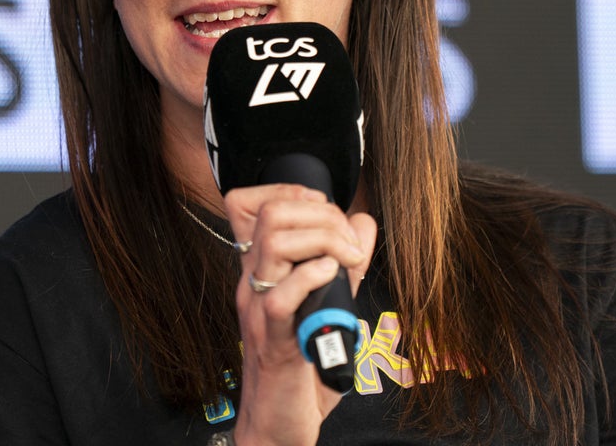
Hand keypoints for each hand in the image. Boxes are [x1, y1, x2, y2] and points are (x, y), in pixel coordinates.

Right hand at [223, 184, 376, 445]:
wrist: (279, 426)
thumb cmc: (301, 368)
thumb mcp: (329, 305)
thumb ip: (346, 263)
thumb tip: (363, 222)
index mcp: (261, 271)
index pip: (256, 203)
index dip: (299, 194)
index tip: (331, 217)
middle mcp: (252, 284)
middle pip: (271, 212)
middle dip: (322, 214)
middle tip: (350, 244)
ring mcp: (259, 311)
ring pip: (274, 242)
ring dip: (323, 241)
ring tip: (347, 261)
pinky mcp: (274, 342)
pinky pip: (282, 296)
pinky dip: (314, 277)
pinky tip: (334, 279)